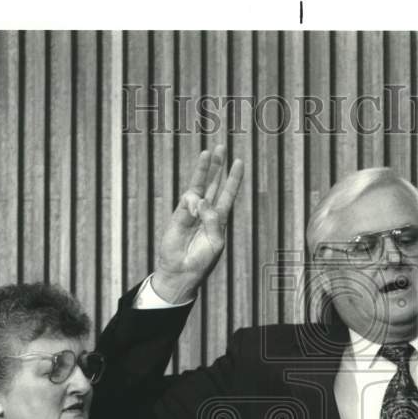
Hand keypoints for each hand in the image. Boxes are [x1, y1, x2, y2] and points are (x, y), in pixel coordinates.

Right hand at [154, 145, 243, 302]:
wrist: (181, 272)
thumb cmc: (202, 260)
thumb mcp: (216, 242)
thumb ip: (213, 220)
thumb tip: (202, 200)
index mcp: (219, 219)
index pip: (228, 194)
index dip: (233, 179)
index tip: (239, 162)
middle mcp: (206, 212)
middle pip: (213, 184)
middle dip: (217, 166)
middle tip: (221, 147)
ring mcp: (191, 212)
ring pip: (199, 186)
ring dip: (204, 170)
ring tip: (208, 153)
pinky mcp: (178, 216)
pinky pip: (187, 201)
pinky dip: (193, 202)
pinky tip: (195, 207)